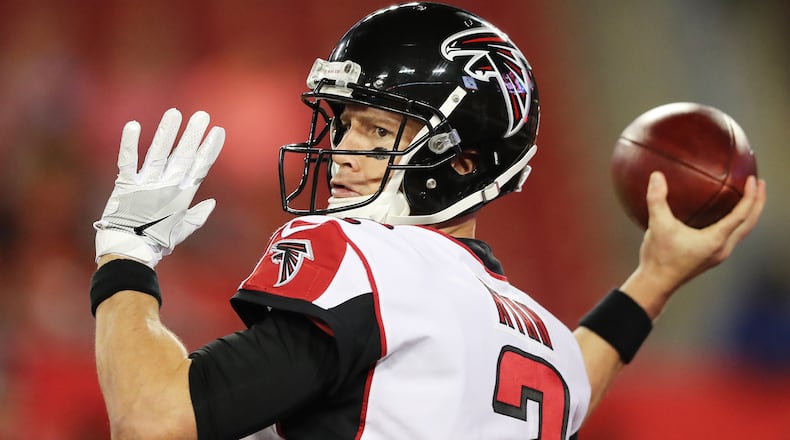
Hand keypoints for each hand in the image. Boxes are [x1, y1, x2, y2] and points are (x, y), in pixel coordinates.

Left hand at [94, 108, 224, 267]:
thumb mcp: (181, 231)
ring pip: (159, 153)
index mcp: (181, 196)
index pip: (199, 167)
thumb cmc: (156, 242)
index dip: (209, 148)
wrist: (129, 250)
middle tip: (202, 116)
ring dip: (167, 132)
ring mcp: (146, 184)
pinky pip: (127, 160)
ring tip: (175, 113)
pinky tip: (134, 125)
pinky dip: (130, 143)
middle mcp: (166, 187)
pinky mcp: (125, 185)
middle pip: (182, 156)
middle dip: (193, 135)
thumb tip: (212, 203)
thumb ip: (197, 216)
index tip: (218, 131)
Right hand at [622, 171, 765, 317]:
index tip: (752, 179)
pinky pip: (731, 235)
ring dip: (749, 213)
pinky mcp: (711, 255)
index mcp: (715, 240)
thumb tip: (657, 175)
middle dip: (758, 203)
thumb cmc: (659, 257)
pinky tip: (725, 214)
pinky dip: (736, 221)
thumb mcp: (658, 225)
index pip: (741, 215)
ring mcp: (718, 253)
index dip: (750, 196)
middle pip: (750, 223)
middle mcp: (722, 247)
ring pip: (742, 230)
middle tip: (759, 184)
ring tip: (749, 197)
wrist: (656, 283)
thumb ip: (657, 199)